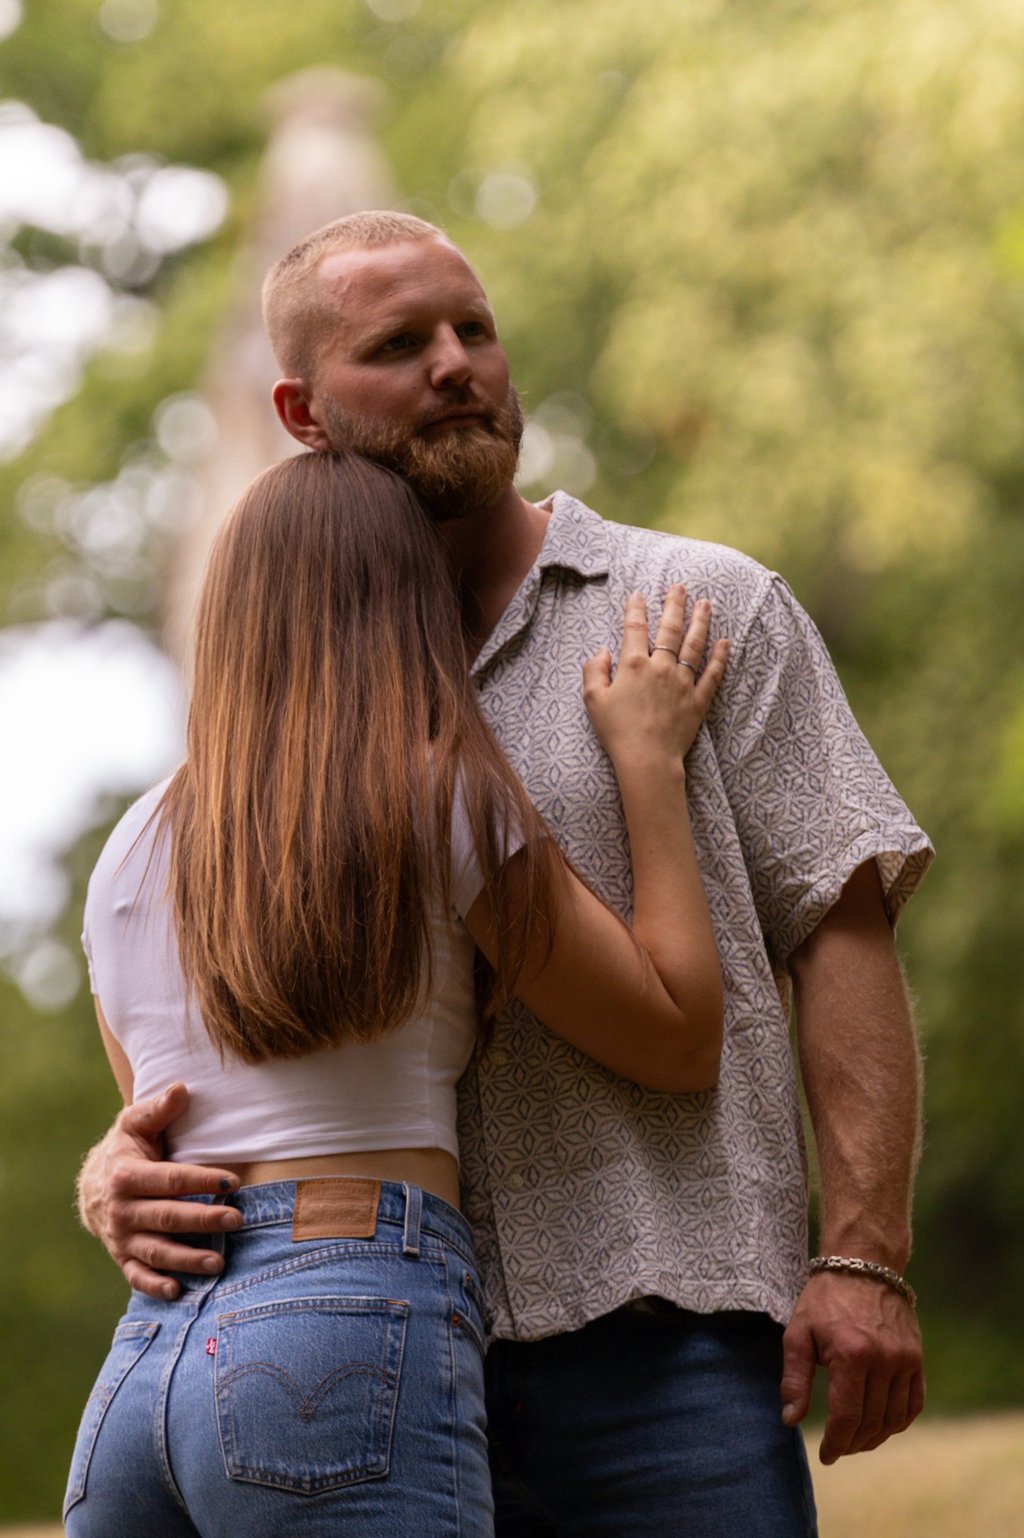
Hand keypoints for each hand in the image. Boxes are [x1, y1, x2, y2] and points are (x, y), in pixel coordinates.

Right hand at [77, 1083, 241, 1299]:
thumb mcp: (135, 1124)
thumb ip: (158, 1110)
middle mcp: (123, 1210)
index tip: (231, 1181)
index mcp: (127, 1175)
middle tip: (236, 1219)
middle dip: (202, 1219)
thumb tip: (181, 1088)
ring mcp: (122, 1237)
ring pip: (156, 1251)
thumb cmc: (126, 1149)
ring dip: (187, 1259)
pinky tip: (179, 1291)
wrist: (94, 1184)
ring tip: (218, 1263)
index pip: (170, 1179)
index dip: (201, 1180)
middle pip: (167, 1217)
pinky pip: (137, 1276)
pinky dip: (155, 1286)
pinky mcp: (122, 1257)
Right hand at [583, 586, 727, 769]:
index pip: (635, 628)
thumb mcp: (592, 700)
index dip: (636, 609)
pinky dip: (720, 657)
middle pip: (670, 628)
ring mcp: (683, 682)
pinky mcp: (698, 700)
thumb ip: (594, 671)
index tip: (638, 595)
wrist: (647, 759)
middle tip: (680, 587)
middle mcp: (661, 667)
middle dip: (674, 604)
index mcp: (634, 665)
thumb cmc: (617, 731)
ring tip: (705, 604)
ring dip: (700, 621)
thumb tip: (603, 652)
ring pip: (694, 644)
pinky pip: (713, 674)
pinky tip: (725, 642)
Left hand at [780, 1271, 924, 1462]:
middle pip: (871, 1422)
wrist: (864, 1263)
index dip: (836, 1443)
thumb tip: (790, 1419)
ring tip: (856, 1440)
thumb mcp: (798, 1332)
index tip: (826, 1455)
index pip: (847, 1417)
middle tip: (839, 1447)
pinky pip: (914, 1403)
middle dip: (852, 1443)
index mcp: (851, 1354)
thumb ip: (794, 1378)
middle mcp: (883, 1360)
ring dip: (875, 1437)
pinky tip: (883, 1425)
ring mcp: (905, 1359)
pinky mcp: (917, 1358)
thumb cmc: (825, 1298)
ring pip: (894, 1418)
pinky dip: (899, 1421)